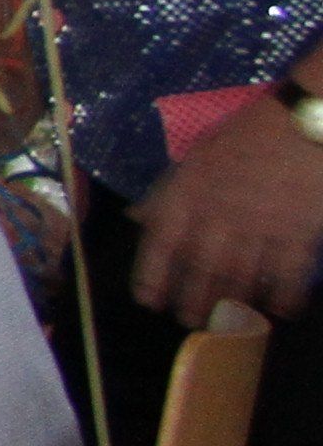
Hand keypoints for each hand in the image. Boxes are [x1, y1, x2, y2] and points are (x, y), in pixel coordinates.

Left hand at [124, 98, 322, 320]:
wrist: (306, 121)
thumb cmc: (249, 133)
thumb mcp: (198, 157)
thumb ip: (170, 192)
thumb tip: (139, 218)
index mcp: (188, 192)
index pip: (160, 243)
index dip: (152, 276)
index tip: (148, 301)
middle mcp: (218, 215)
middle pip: (200, 269)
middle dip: (192, 301)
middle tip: (190, 323)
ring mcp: (260, 228)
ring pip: (240, 278)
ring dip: (231, 306)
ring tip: (225, 324)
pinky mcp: (299, 234)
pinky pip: (288, 276)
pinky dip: (283, 297)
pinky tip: (279, 311)